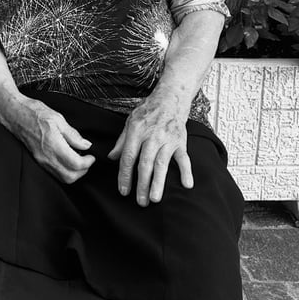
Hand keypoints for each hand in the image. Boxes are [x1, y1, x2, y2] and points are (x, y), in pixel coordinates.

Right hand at [8, 97, 94, 183]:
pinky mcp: (38, 160)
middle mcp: (46, 157)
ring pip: (62, 178)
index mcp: (53, 145)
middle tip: (88, 160)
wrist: (14, 114)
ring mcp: (41, 160)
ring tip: (79, 160)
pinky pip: (54, 173)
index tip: (92, 156)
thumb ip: (72, 134)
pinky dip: (65, 171)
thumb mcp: (57, 118)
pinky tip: (68, 159)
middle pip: (69, 177)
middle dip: (83, 171)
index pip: (75, 164)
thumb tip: (85, 145)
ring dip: (74, 173)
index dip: (88, 163)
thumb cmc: (34, 112)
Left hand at [108, 90, 192, 204]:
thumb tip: (111, 158)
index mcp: (136, 131)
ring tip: (154, 198)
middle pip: (145, 163)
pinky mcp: (180, 141)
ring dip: (158, 182)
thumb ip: (121, 141)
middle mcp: (152, 136)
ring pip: (162, 164)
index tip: (123, 191)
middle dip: (141, 184)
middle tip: (140, 202)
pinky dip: (186, 171)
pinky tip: (187, 185)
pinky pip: (184, 158)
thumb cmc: (148, 111)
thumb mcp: (129, 122)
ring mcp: (167, 139)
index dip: (125, 175)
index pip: (128, 157)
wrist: (170, 98)